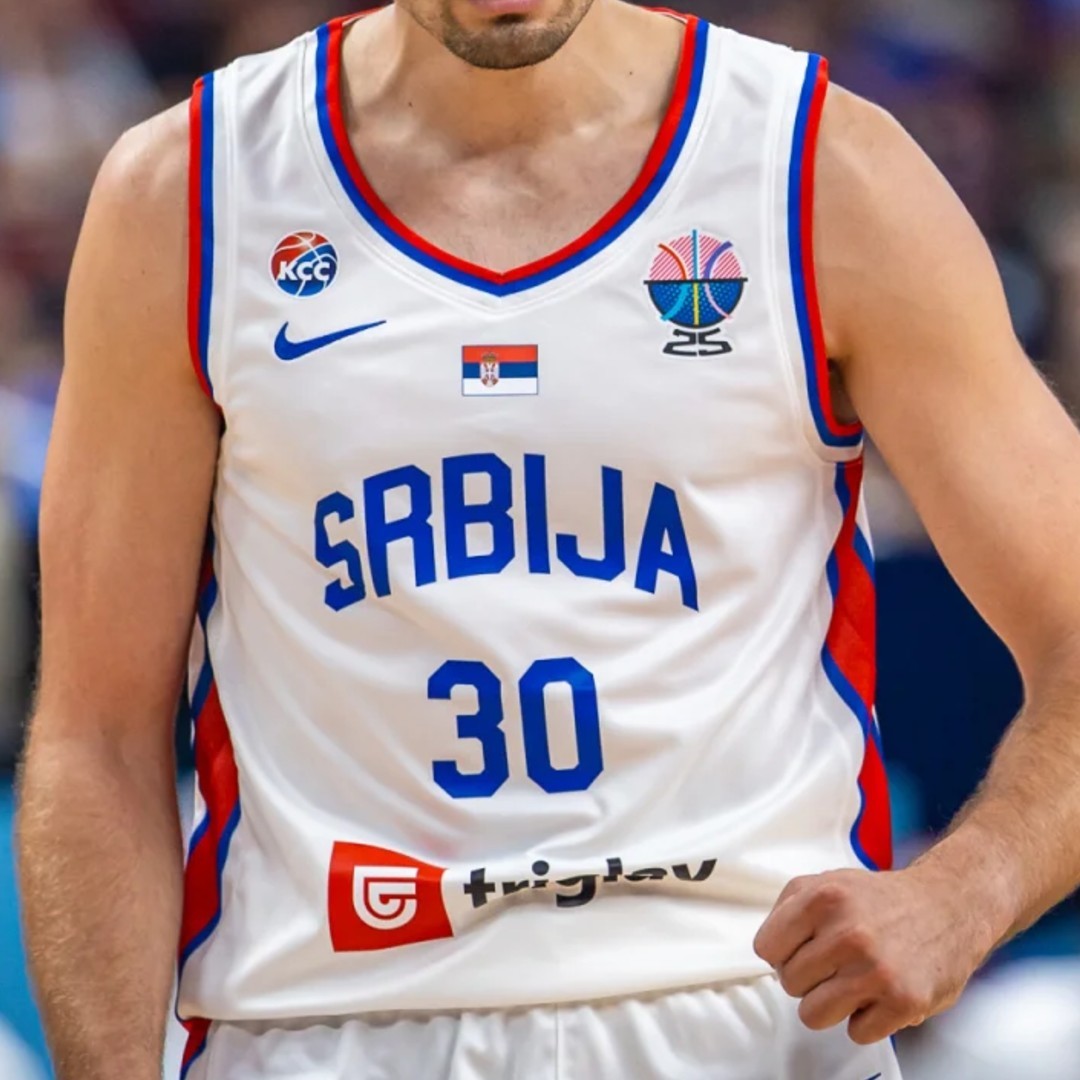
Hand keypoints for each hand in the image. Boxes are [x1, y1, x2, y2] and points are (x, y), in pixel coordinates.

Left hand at [752, 865, 997, 1043]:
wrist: (947, 906)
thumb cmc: (880, 900)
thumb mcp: (827, 881)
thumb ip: (789, 907)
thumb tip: (769, 948)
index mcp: (823, 898)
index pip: (766, 948)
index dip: (783, 951)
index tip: (803, 947)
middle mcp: (848, 933)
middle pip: (788, 983)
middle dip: (809, 976)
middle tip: (836, 962)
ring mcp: (876, 970)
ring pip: (813, 1015)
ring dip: (831, 1004)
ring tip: (853, 980)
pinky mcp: (903, 1002)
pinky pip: (855, 1033)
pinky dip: (866, 1019)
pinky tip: (880, 992)